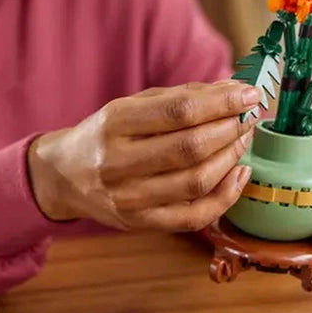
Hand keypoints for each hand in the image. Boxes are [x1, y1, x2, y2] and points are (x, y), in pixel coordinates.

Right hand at [27, 80, 261, 233]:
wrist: (63, 176)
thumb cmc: (107, 134)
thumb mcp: (133, 105)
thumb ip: (182, 96)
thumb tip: (233, 89)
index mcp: (115, 123)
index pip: (179, 112)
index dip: (221, 102)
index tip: (248, 93)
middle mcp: (118, 163)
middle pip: (190, 148)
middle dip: (230, 129)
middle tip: (248, 117)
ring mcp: (128, 198)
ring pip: (196, 182)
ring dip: (231, 158)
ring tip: (242, 139)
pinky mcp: (140, 224)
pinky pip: (194, 216)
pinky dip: (226, 196)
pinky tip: (238, 173)